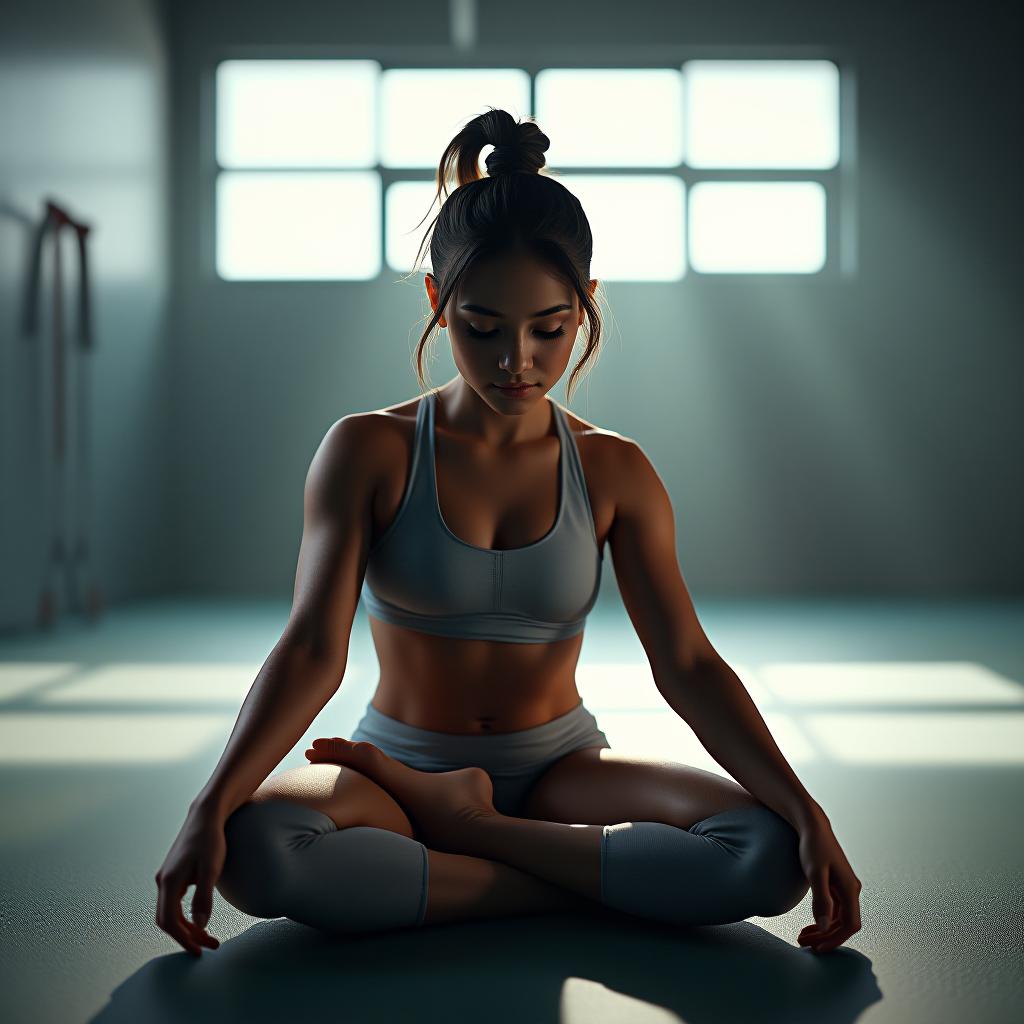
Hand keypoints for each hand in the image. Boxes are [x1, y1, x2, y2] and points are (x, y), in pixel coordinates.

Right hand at [154, 809, 225, 956]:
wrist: (206, 815)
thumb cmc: (210, 839)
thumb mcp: (211, 868)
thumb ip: (204, 897)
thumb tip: (200, 925)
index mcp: (169, 882)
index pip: (169, 921)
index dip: (183, 939)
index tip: (199, 950)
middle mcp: (163, 881)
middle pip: (167, 920)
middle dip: (186, 936)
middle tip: (208, 946)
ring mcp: (166, 877)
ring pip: (170, 912)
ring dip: (186, 927)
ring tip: (207, 936)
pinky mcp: (174, 874)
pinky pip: (174, 902)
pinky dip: (185, 915)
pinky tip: (200, 917)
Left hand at [796, 819, 861, 952]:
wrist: (812, 825)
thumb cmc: (813, 845)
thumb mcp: (814, 872)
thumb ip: (821, 899)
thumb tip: (824, 927)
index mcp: (850, 888)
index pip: (850, 925)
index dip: (836, 940)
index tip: (819, 949)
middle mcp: (851, 889)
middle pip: (843, 924)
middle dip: (826, 937)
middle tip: (804, 945)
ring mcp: (844, 887)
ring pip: (838, 918)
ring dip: (823, 930)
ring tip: (803, 938)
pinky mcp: (836, 884)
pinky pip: (834, 909)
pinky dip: (823, 919)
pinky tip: (810, 924)